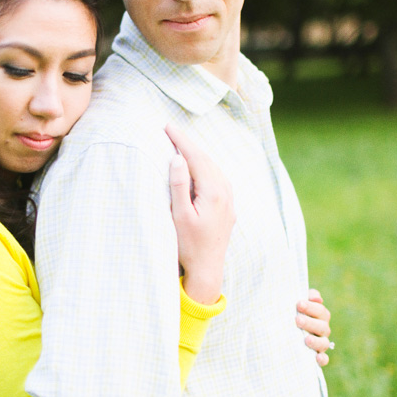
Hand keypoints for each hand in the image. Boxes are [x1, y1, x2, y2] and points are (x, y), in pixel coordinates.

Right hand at [166, 123, 234, 305]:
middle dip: (189, 144)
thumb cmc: (189, 245)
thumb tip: (177, 158)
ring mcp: (229, 200)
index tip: (167, 127)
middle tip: (171, 130)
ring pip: (214, 167)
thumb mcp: (180, 215)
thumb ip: (179, 185)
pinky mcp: (228, 207)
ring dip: (198, 154)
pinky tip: (198, 167)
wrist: (207, 269)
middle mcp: (225, 192)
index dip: (181, 140)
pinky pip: (218, 178)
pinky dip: (206, 167)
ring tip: (181, 144)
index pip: (196, 157)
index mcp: (213, 191)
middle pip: (206, 159)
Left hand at [296, 288, 332, 365]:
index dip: (311, 307)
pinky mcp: (317, 356)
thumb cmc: (290, 313)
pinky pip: (324, 359)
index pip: (320, 311)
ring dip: (316, 341)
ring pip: (324, 343)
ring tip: (306, 339)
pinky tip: (317, 358)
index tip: (298, 304)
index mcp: (319, 316)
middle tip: (297, 320)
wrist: (280, 330)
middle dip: (310, 323)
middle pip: (322, 326)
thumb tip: (317, 298)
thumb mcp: (296, 303)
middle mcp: (322, 329)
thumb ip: (307, 297)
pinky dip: (322, 359)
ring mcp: (320, 343)